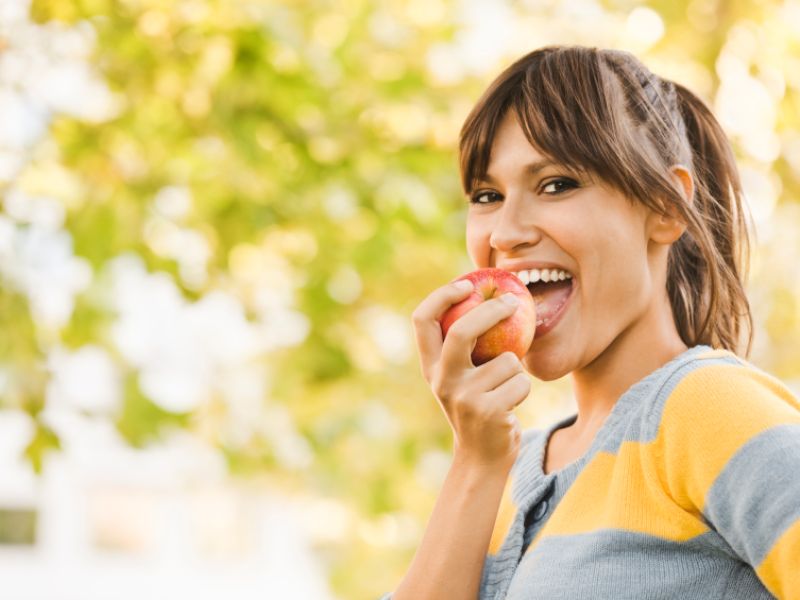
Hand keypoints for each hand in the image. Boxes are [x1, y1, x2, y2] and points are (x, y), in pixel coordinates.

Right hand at [411, 280, 531, 467]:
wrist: (482, 458)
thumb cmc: (479, 405)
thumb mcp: (461, 376)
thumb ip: (465, 346)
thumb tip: (491, 295)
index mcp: (430, 366)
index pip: (422, 320)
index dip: (442, 296)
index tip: (467, 284)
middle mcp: (441, 380)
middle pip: (462, 331)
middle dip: (491, 311)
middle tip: (513, 301)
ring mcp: (464, 396)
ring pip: (507, 360)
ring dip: (516, 371)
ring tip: (505, 390)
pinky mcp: (488, 410)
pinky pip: (521, 381)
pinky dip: (524, 389)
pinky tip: (511, 405)